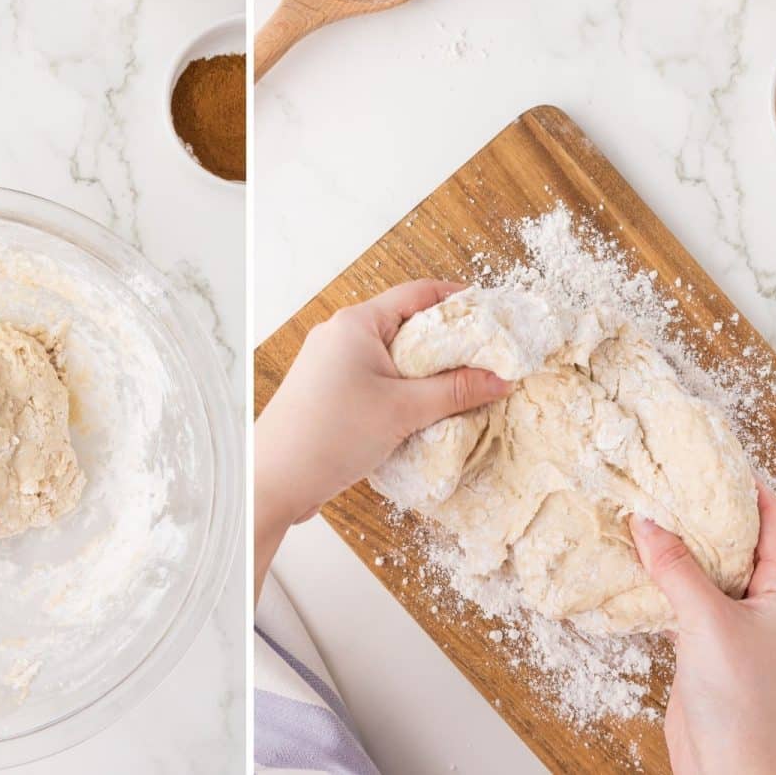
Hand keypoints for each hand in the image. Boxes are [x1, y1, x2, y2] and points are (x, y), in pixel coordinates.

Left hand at [255, 280, 511, 599]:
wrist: (273, 482)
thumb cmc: (332, 436)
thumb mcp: (403, 411)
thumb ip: (455, 391)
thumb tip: (501, 378)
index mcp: (356, 323)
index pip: (419, 294)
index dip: (460, 301)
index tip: (495, 317)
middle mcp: (341, 336)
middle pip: (408, 325)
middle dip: (449, 343)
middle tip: (489, 359)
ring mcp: (332, 365)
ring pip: (393, 357)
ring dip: (427, 372)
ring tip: (465, 389)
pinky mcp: (329, 393)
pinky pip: (377, 381)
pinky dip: (404, 392)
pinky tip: (427, 414)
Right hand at [631, 483, 775, 774]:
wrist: (729, 764)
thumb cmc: (740, 697)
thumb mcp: (707, 621)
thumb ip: (675, 568)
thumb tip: (644, 520)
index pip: (771, 522)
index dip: (746, 487)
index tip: (713, 456)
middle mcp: (763, 601)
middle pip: (733, 540)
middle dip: (700, 511)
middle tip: (665, 478)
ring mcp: (733, 622)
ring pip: (703, 568)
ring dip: (674, 544)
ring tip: (641, 512)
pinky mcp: (703, 642)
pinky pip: (682, 595)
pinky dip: (659, 577)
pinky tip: (631, 563)